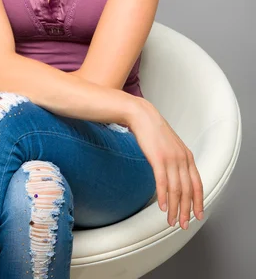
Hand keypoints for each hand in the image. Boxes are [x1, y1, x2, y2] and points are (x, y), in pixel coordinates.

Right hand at [130, 99, 203, 229]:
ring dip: (174, 208)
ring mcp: (171, 159)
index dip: (198, 202)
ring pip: (176, 190)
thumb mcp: (171, 146)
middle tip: (183, 224)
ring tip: (171, 220)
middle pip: (187, 190)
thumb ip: (177, 160)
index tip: (197, 215)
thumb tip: (177, 177)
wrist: (142, 116)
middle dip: (186, 210)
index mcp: (187, 156)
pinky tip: (162, 207)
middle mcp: (182, 159)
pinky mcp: (157, 159)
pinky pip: (162, 182)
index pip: (197, 184)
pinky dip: (164, 197)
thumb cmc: (154, 131)